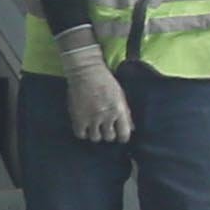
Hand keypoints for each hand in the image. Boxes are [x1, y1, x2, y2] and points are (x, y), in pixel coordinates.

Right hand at [55, 28, 132, 147]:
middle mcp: (106, 116)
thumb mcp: (120, 96)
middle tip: (105, 128)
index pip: (124, 134)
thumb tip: (132, 128)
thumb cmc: (105, 81)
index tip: (120, 135)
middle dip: (108, 133)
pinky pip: (81, 134)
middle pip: (109, 137)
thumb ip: (125, 113)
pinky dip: (83, 133)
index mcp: (119, 110)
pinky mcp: (78, 118)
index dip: (122, 137)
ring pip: (95, 138)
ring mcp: (91, 118)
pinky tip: (84, 126)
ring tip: (94, 127)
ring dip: (96, 133)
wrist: (85, 71)